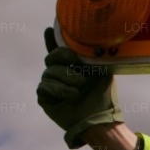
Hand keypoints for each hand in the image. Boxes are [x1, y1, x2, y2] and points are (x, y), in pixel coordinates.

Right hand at [36, 27, 123, 148]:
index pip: (58, 50)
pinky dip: (60, 89)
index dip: (52, 40)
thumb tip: (94, 42)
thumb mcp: (103, 72)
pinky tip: (72, 95)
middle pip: (51, 57)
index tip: (49, 30)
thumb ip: (95, 57)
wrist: (100, 119)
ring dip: (67, 78)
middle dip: (62, 57)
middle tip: (75, 62)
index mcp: (73, 67)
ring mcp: (51, 86)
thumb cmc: (104, 96)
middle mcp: (60, 74)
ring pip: (49, 72)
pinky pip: (45, 86)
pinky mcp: (45, 98)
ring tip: (79, 87)